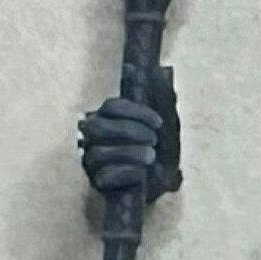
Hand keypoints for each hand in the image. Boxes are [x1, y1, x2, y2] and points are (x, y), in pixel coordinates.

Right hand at [78, 82, 179, 200]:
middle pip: (99, 126)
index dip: (135, 113)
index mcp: (109, 118)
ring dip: (129, 153)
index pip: (111, 106)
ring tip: (150, 157)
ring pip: (99, 152)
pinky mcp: (97, 183)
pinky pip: (104, 176)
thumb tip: (160, 72)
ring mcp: (92, 159)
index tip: (158, 124)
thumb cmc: (162, 154)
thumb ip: (163, 102)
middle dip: (129, 131)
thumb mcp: (168, 128)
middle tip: (154, 140)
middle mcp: (95, 137)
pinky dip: (126, 172)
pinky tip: (142, 173)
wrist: (162, 188)